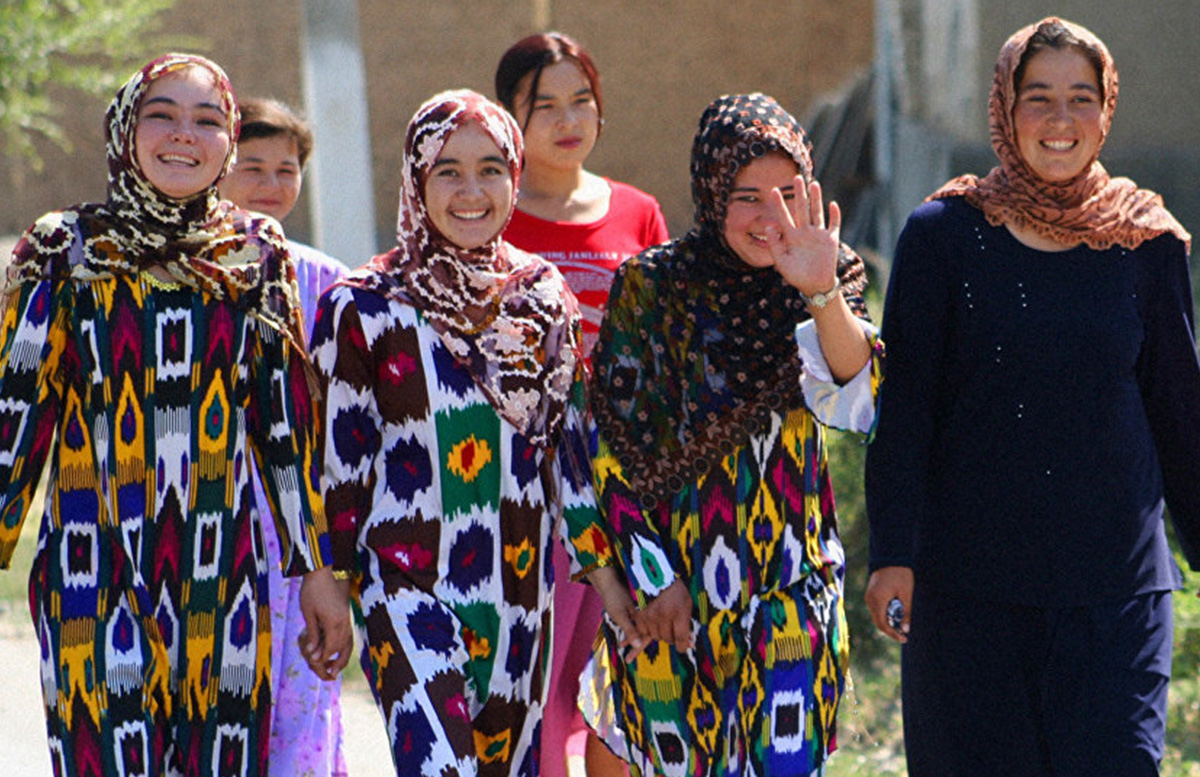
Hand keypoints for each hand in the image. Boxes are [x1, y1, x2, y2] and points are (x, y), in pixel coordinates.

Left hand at [299, 566, 353, 679]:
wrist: (326, 569)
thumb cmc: (313, 589)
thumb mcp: (309, 612)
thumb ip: (313, 634)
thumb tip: (312, 653)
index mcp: (335, 622)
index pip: (331, 648)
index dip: (323, 658)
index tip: (314, 664)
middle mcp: (345, 622)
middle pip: (342, 648)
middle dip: (336, 662)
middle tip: (329, 675)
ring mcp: (348, 617)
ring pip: (348, 642)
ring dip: (343, 656)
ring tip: (337, 668)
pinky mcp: (347, 613)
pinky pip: (348, 634)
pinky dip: (344, 645)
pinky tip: (338, 649)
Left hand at [586, 566, 647, 661]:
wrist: (609, 583)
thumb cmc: (614, 597)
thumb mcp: (620, 615)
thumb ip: (630, 629)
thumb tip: (638, 644)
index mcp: (645, 614)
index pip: (648, 634)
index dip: (643, 646)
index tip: (636, 658)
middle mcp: (645, 614)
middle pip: (645, 634)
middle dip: (638, 648)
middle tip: (630, 660)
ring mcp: (639, 613)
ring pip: (639, 632)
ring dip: (632, 642)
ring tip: (626, 655)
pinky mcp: (634, 613)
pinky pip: (634, 627)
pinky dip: (629, 635)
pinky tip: (622, 643)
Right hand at [633, 578, 693, 653]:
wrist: (656, 575)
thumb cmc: (675, 589)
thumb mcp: (687, 603)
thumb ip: (687, 623)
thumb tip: (690, 642)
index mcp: (678, 612)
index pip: (681, 638)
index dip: (683, 646)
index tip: (683, 647)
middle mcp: (663, 615)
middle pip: (667, 639)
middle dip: (671, 636)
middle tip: (673, 628)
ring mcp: (649, 615)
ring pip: (655, 636)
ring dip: (659, 633)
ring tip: (662, 622)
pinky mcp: (639, 615)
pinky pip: (643, 631)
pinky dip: (647, 631)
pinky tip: (646, 632)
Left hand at [765, 178, 841, 299]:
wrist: (814, 286)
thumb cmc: (796, 275)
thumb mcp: (781, 262)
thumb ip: (774, 244)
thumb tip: (769, 226)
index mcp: (791, 236)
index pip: (784, 216)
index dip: (778, 203)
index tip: (773, 190)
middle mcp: (804, 232)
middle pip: (801, 208)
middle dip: (799, 193)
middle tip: (796, 178)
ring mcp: (818, 234)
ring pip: (816, 212)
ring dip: (816, 198)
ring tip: (814, 183)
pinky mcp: (831, 240)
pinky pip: (834, 225)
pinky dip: (834, 215)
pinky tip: (832, 204)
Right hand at [865, 566, 913, 643]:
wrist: (891, 558)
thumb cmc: (901, 575)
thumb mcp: (907, 594)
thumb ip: (906, 613)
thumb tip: (906, 630)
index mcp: (878, 600)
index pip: (882, 624)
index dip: (893, 633)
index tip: (904, 638)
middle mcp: (870, 600)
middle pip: (878, 622)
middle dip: (890, 630)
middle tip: (904, 634)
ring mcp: (868, 597)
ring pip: (876, 616)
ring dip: (888, 622)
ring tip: (901, 623)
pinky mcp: (870, 595)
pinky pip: (876, 610)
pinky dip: (884, 615)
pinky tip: (895, 614)